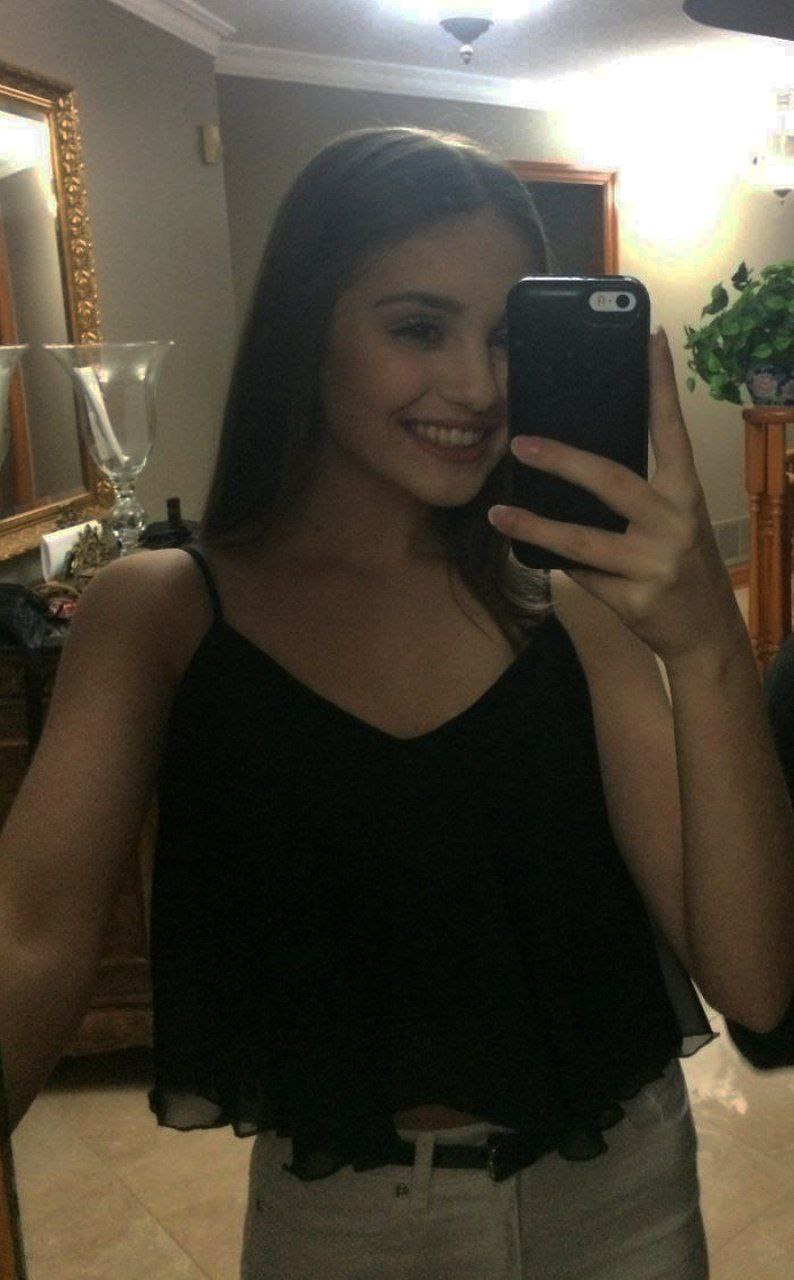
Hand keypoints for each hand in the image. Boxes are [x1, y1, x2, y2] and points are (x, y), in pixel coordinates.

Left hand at [487, 328, 745, 664]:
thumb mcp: (671, 521)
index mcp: (684, 492)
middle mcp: (675, 521)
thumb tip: (574, 464)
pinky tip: (535, 556)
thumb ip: (638, 495)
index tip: (651, 338)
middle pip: (612, 480)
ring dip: (535, 527)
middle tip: (520, 442)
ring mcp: (656, 562)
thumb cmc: (678, 565)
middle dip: (562, 460)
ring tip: (497, 514)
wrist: (705, 633)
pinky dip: (559, 566)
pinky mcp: (636, 598)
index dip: (661, 384)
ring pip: (583, 540)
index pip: (671, 429)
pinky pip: (582, 576)